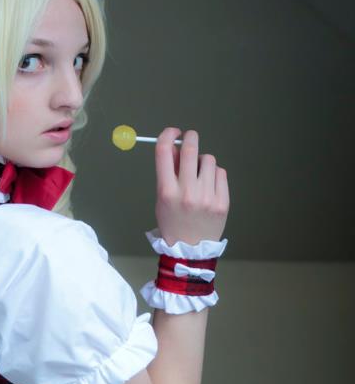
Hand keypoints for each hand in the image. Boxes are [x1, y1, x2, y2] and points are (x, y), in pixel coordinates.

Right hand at [155, 128, 228, 244]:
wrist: (190, 251)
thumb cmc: (173, 223)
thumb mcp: (162, 198)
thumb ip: (168, 172)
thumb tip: (175, 146)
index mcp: (166, 191)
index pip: (164, 151)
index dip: (168, 135)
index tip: (173, 132)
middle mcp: (186, 192)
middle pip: (190, 148)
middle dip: (190, 137)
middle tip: (190, 137)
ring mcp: (206, 197)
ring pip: (208, 159)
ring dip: (203, 162)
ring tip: (199, 176)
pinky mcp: (222, 202)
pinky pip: (220, 173)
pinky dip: (214, 175)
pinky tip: (209, 186)